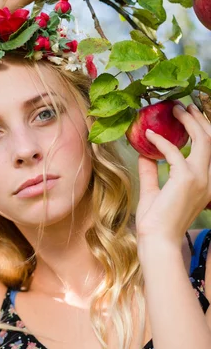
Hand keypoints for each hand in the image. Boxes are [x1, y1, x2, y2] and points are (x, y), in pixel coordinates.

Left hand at [136, 103, 210, 247]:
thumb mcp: (153, 192)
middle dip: (199, 119)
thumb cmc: (156, 223)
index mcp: (204, 183)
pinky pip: (174, 151)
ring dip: (189, 122)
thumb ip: (151, 172)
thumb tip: (144, 154)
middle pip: (210, 139)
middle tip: (183, 106)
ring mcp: (199, 178)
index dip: (201, 130)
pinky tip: (148, 136)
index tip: (188, 117)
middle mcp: (207, 179)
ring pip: (202, 140)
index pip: (208, 150)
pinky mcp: (185, 179)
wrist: (157, 241)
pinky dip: (161, 141)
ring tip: (174, 110)